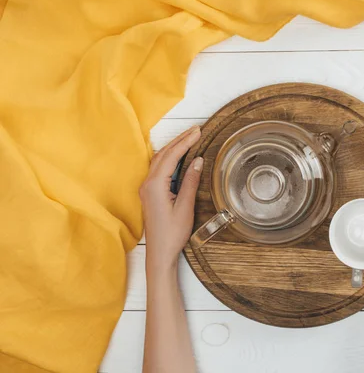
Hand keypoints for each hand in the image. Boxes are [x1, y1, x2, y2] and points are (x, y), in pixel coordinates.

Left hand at [139, 125, 202, 272]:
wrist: (159, 253)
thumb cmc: (172, 234)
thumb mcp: (185, 207)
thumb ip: (190, 182)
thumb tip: (197, 161)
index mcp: (155, 186)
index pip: (171, 156)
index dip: (185, 142)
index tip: (198, 131)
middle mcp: (147, 184)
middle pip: (163, 154)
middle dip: (180, 140)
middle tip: (196, 129)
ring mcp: (147, 188)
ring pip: (159, 160)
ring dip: (174, 148)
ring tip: (190, 138)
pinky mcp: (150, 193)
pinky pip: (159, 169)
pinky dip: (170, 158)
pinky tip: (180, 156)